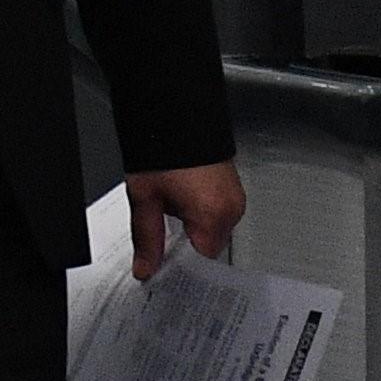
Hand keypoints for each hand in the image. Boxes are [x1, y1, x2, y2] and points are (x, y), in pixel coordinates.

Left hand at [127, 159, 246, 281]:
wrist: (175, 112)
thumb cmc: (162, 148)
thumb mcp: (144, 196)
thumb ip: (146, 237)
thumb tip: (146, 267)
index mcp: (213, 214)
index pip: (203, 260)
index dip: (183, 265)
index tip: (166, 268)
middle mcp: (231, 207)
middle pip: (209, 244)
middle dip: (186, 242)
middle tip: (161, 231)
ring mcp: (235, 197)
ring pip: (213, 228)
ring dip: (193, 225)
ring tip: (170, 206)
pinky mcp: (232, 187)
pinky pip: (218, 211)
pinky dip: (201, 211)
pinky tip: (182, 198)